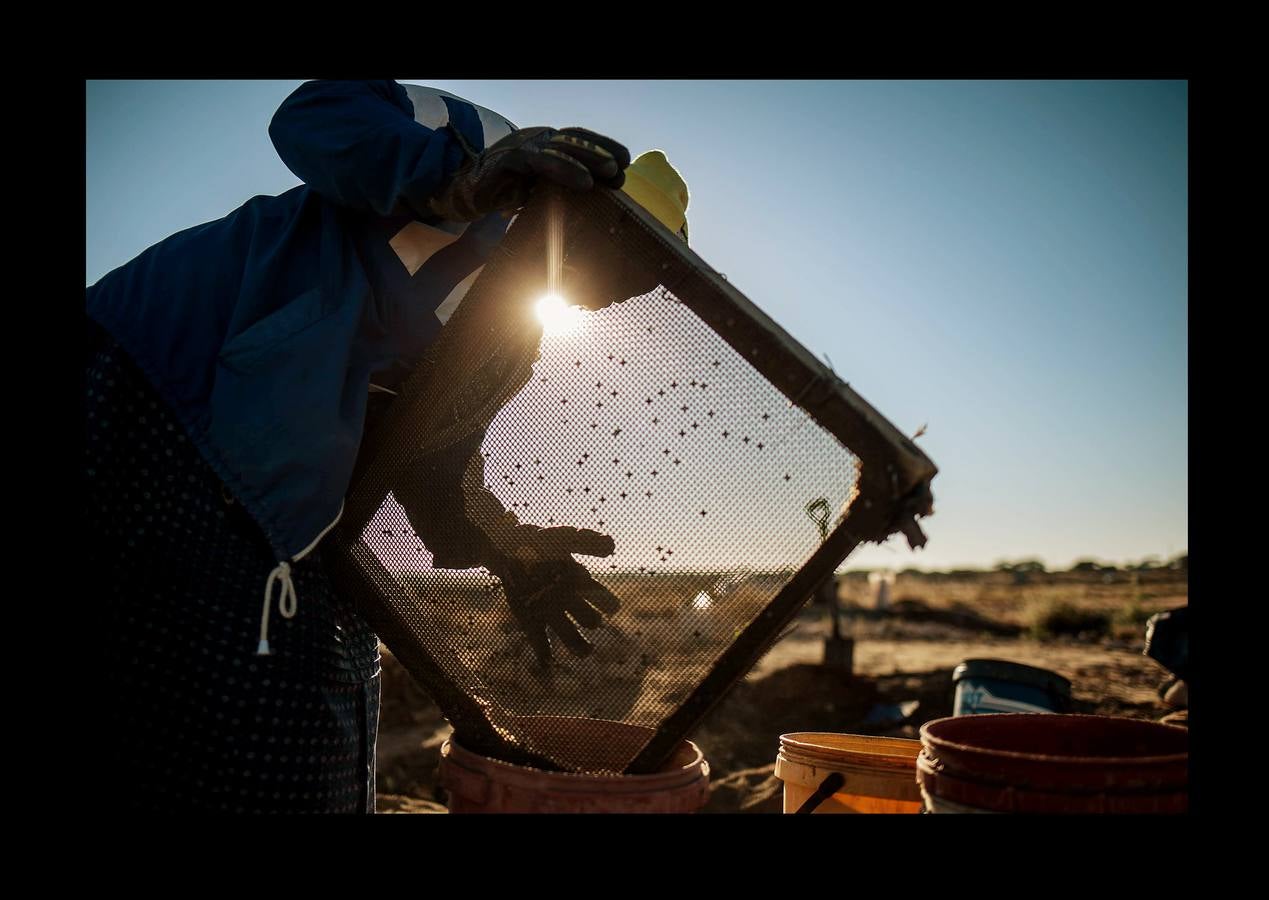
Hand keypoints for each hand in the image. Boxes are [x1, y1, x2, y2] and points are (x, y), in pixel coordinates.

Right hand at [429, 126, 630, 221]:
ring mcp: (522, 146)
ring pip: (560, 146)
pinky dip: (563, 169)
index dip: (603, 147)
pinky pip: (539, 161)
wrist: (465, 193)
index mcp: (546, 143)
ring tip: (608, 171)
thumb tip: (598, 196)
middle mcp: (536, 139)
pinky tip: (581, 182)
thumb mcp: (540, 189)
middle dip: (600, 152)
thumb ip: (562, 186)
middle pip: (574, 139)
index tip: (626, 163)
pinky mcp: (508, 159)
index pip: (579, 139)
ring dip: (587, 158)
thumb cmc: (505, 192)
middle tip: (622, 167)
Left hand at [482, 523, 621, 666]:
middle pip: (588, 619)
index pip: (602, 598)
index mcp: (579, 583)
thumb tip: (613, 545)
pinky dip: (545, 656)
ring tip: (586, 652)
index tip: (611, 606)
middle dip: (591, 620)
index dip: (608, 603)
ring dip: (579, 645)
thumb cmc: (536, 542)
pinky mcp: (531, 622)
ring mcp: (550, 613)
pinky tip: (549, 667)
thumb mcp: (561, 538)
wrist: (505, 551)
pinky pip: (540, 643)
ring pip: (569, 635)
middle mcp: (568, 601)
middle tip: (593, 621)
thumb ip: (585, 542)